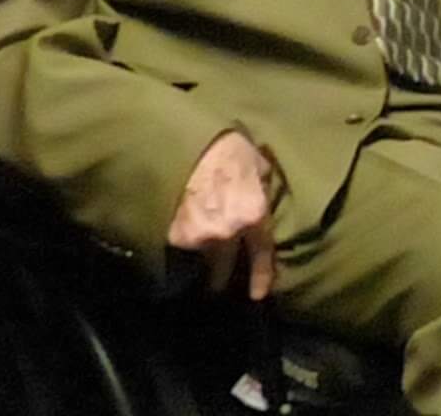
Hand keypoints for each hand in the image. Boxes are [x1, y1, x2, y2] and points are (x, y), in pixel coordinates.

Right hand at [168, 130, 277, 300]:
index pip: (261, 254)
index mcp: (254, 215)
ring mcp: (198, 237)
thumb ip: (263, 190)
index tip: (258, 295)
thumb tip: (267, 198)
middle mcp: (227, 233)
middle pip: (223, 270)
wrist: (189, 144)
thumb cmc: (229, 148)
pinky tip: (180, 234)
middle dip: (220, 276)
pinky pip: (180, 249)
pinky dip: (181, 245)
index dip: (260, 277)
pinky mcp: (173, 235)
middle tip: (218, 280)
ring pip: (199, 261)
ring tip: (196, 253)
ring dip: (199, 258)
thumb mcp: (259, 166)